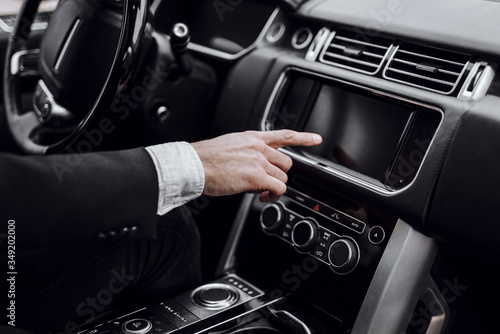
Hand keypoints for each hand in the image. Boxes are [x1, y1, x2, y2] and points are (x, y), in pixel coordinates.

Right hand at [191, 130, 321, 201]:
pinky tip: (263, 196)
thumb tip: (254, 163)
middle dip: (279, 173)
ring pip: (282, 177)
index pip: (284, 135)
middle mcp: (259, 148)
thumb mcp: (230, 144)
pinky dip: (273, 195)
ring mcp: (259, 162)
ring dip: (273, 186)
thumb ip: (247, 150)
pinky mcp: (256, 177)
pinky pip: (278, 188)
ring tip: (258, 190)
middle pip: (286, 162)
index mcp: (253, 138)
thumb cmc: (206, 158)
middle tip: (266, 181)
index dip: (303, 137)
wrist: (195, 164)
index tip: (316, 138)